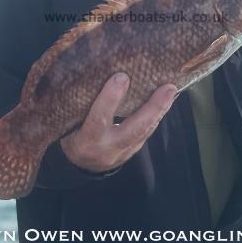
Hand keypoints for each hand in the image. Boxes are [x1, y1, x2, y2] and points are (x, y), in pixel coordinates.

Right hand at [60, 73, 176, 172]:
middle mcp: (107, 148)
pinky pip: (146, 132)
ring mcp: (122, 153)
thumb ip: (85, 105)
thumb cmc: (72, 134)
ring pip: (145, 131)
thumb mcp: (70, 122)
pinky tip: (165, 101)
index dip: (110, 98)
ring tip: (171, 90)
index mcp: (86, 139)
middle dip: (153, 108)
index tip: (121, 77)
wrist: (78, 166)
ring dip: (160, 110)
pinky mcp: (132, 152)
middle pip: (134, 129)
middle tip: (168, 88)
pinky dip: (156, 115)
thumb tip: (106, 75)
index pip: (99, 118)